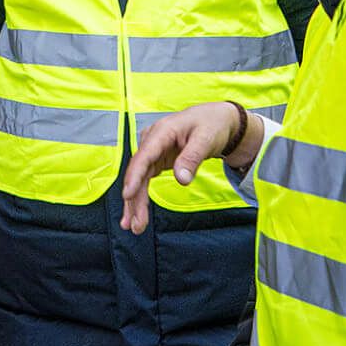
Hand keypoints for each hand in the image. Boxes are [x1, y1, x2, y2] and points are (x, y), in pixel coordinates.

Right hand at [119, 103, 258, 235]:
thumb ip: (192, 158)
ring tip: (134, 226)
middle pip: (138, 172)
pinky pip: (145, 180)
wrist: (217, 119)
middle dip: (134, 199)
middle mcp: (152, 141)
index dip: (134, 176)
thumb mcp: (206, 139)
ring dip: (135, 203)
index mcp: (162, 131)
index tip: (128, 195)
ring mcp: (153, 151)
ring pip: (139, 179)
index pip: (144, 156)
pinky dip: (141, 197)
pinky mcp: (157, 160)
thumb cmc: (212, 124)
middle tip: (134, 224)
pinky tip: (136, 213)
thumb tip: (182, 181)